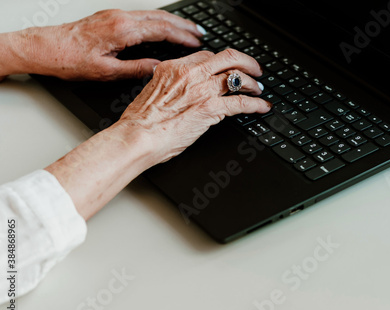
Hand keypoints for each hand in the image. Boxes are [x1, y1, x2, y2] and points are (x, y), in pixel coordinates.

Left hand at [0, 9, 202, 80]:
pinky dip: (159, 21)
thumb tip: (159, 68)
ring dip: (173, 21)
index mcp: (122, 30)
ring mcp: (115, 15)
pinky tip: (165, 26)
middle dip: (183, 26)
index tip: (196, 43)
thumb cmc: (69, 59)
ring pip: (152, 15)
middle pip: (161, 18)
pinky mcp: (111, 17)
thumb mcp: (106, 71)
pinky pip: (142, 15)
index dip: (182, 37)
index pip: (161, 31)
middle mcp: (120, 18)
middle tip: (201, 34)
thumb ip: (136, 68)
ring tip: (189, 29)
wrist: (44, 47)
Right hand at [120, 48, 271, 163]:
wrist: (137, 137)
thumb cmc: (140, 123)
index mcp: (173, 68)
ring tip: (258, 90)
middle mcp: (190, 74)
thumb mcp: (152, 94)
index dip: (222, 62)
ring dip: (252, 84)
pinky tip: (261, 107)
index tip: (228, 67)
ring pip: (237, 78)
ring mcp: (202, 90)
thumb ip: (169, 87)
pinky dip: (255, 104)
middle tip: (254, 70)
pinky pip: (241, 102)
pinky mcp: (211, 108)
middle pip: (227, 58)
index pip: (206, 56)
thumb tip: (179, 93)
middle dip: (246, 63)